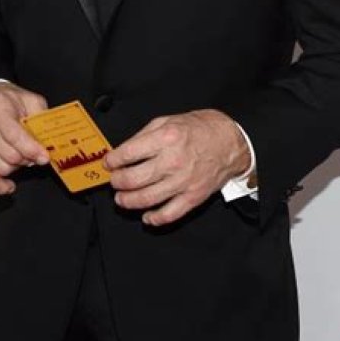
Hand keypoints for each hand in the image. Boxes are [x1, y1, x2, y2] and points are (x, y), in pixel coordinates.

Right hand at [0, 82, 48, 194]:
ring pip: (2, 169)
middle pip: (11, 156)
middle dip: (27, 158)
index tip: (44, 157)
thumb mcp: (28, 100)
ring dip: (15, 167)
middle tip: (31, 152)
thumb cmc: (3, 102)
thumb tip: (49, 140)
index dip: (32, 150)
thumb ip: (41, 117)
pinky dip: (0, 185)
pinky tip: (9, 182)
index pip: (15, 136)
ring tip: (16, 154)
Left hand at [105, 109, 250, 226]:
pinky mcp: (193, 196)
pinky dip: (154, 219)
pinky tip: (146, 216)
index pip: (127, 154)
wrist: (230, 142)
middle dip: (117, 182)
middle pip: (132, 179)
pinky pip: (169, 214)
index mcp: (165, 138)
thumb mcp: (168, 120)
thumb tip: (122, 151)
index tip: (109, 163)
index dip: (112, 161)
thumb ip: (143, 135)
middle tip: (114, 180)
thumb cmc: (200, 129)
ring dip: (127, 201)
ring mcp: (183, 181)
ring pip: (146, 199)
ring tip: (122, 198)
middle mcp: (173, 160)